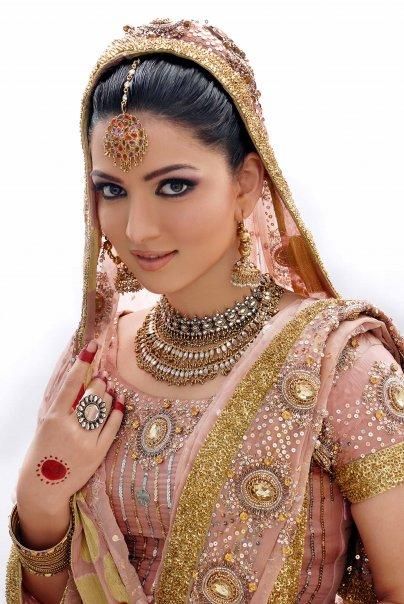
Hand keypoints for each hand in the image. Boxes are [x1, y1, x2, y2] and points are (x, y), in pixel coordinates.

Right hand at [16, 340, 124, 509]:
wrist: (44, 486)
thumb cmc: (43, 447)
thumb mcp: (45, 421)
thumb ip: (61, 399)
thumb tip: (77, 371)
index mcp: (53, 417)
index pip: (71, 383)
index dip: (83, 362)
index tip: (93, 346)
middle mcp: (69, 428)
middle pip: (92, 394)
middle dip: (100, 382)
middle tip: (102, 378)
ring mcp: (85, 441)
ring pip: (104, 407)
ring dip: (108, 394)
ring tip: (108, 389)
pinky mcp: (98, 453)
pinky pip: (113, 426)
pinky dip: (117, 411)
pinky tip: (118, 403)